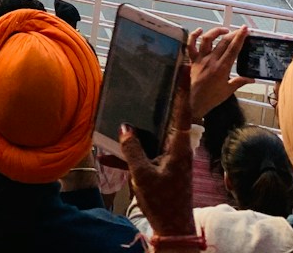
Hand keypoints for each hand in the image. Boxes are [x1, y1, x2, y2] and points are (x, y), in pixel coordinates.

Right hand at [120, 63, 196, 237]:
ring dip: (139, 125)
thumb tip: (123, 126)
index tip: (184, 64)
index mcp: (178, 146)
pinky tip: (108, 155)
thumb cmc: (163, 201)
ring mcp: (169, 156)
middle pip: (168, 116)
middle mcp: (176, 147)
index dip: (182, 87)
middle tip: (154, 73)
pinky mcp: (161, 166)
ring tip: (125, 108)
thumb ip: (132, 149)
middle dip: (160, 97)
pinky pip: (144, 152)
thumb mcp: (143, 175)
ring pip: (152, 133)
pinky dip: (129, 152)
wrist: (173, 228)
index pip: (182, 110)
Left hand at [188, 26, 252, 119]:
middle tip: (240, 31)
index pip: (233, 49)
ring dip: (216, 32)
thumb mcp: (229, 90)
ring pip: (207, 40)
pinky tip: (200, 30)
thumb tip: (252, 78)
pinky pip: (190, 45)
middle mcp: (211, 61)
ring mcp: (201, 59)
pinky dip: (193, 35)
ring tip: (224, 30)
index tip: (245, 30)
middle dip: (232, 34)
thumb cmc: (213, 97)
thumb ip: (240, 81)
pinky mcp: (193, 60)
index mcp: (222, 68)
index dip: (240, 38)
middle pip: (223, 42)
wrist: (196, 103)